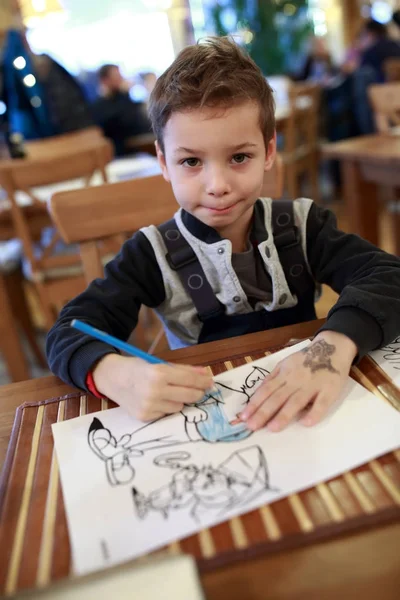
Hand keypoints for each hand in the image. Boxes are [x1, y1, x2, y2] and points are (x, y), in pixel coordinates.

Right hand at [93, 354, 212, 420]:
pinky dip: (167, 408)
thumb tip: (206, 374)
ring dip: (180, 400)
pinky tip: (159, 400)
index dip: (203, 381)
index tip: (210, 382)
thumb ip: (183, 370)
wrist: (112, 379)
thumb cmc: (138, 368)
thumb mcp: (159, 363)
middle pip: (189, 396)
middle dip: (197, 392)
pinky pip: (166, 414)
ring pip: (180, 407)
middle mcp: (154, 391)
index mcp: (158, 373)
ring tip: (171, 393)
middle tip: (199, 389)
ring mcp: (149, 406)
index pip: (189, 379)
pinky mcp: (145, 417)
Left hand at [240, 332, 356, 431]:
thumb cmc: (306, 360)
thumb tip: (258, 393)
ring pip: (296, 401)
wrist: (333, 348)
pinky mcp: (329, 390)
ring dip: (284, 415)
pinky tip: (306, 423)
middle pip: (277, 397)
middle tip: (252, 427)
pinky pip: (321, 403)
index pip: (266, 390)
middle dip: (263, 412)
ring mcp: (312, 385)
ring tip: (272, 428)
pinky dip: (314, 413)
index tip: (243, 417)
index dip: (254, 404)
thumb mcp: (286, 363)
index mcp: (284, 374)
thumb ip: (273, 378)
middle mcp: (295, 380)